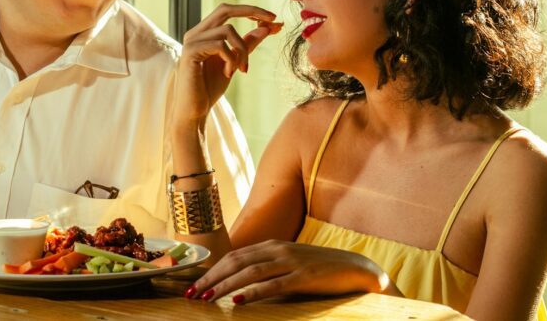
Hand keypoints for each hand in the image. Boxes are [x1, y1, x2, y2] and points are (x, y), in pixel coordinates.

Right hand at [172, 4, 281, 125]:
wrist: (193, 111)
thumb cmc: (209, 89)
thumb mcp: (234, 63)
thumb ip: (246, 45)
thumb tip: (266, 28)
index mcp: (203, 33)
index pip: (227, 11)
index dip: (250, 10)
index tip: (272, 19)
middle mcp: (195, 33)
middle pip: (225, 9)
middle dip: (251, 11)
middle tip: (272, 22)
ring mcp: (191, 41)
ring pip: (228, 30)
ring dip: (242, 49)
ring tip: (242, 68)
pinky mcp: (190, 52)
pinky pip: (220, 45)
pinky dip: (231, 58)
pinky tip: (228, 73)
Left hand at [183, 240, 393, 304]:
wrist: (354, 268)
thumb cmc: (319, 269)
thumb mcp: (289, 263)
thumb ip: (267, 268)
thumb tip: (237, 283)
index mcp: (272, 245)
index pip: (234, 256)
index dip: (212, 269)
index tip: (194, 285)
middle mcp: (278, 249)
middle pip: (236, 262)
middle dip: (211, 278)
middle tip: (192, 294)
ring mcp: (291, 262)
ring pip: (249, 272)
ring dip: (224, 285)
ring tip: (207, 298)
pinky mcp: (303, 276)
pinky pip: (273, 285)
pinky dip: (252, 293)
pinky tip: (237, 301)